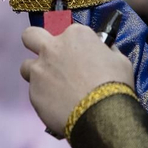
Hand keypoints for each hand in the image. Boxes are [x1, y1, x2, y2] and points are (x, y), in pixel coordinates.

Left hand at [20, 23, 134, 136]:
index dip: (75, 45)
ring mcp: (39, 70)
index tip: (81, 57)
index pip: (69, 32)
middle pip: (30, 36)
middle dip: (35, 42)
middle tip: (47, 56)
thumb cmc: (115, 85)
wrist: (102, 115)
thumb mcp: (120, 61)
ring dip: (37, 74)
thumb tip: (104, 53)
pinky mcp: (33, 92)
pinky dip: (43, 97)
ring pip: (26, 66)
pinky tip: (57, 106)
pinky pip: (34, 91)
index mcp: (75, 35)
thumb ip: (107, 53)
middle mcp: (51, 48)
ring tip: (52, 88)